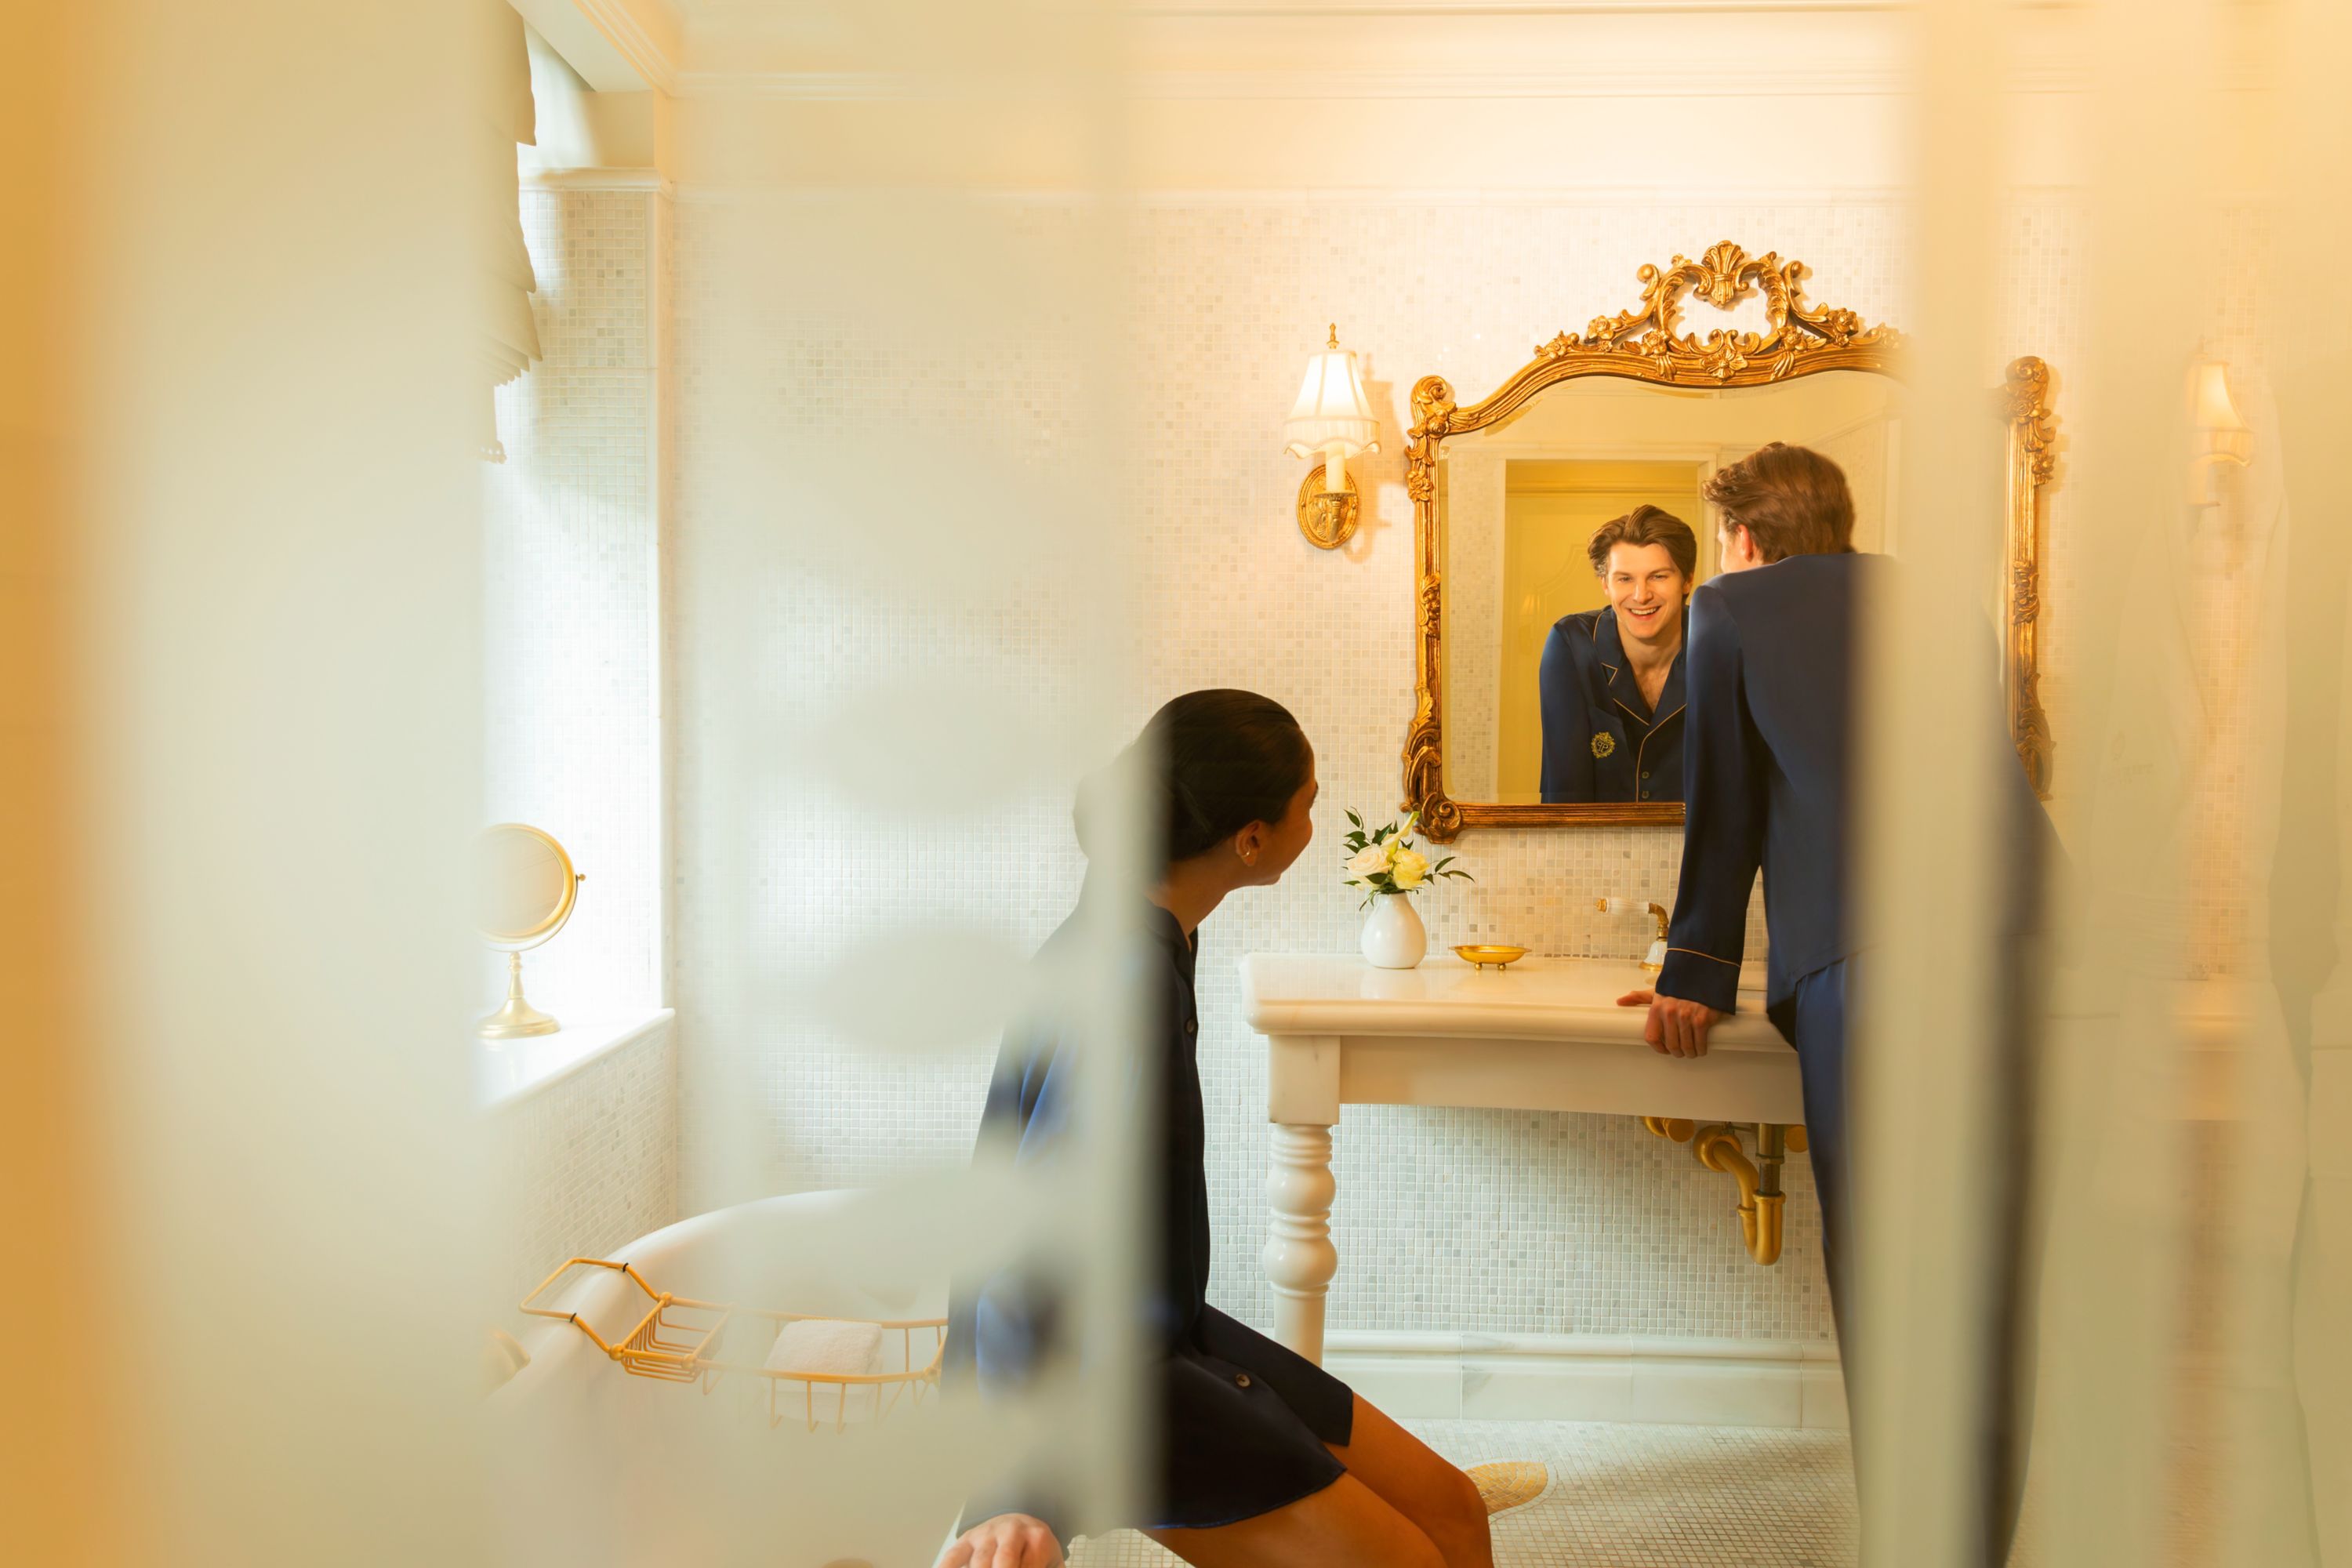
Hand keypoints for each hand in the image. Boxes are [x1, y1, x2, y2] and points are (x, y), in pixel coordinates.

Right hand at [939, 1514, 1062, 1567]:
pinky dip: (947, 1566)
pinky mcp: (968, 1538)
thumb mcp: (1051, 1561)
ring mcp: (987, 1534)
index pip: (1030, 1565)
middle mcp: (1011, 1532)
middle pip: (1004, 1560)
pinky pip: (954, 1555)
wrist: (1021, 1521)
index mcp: (1037, 1539)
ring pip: (979, 1561)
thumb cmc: (1036, 1550)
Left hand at [1617, 989, 1727, 1058]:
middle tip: (1681, 1052)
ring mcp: (1686, 1017)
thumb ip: (1640, 998)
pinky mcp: (1702, 1019)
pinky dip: (1701, 1049)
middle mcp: (1669, 1013)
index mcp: (1656, 1008)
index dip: (1658, 1048)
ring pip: (1686, 1046)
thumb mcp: (1658, 991)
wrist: (1702, 975)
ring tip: (1692, 1051)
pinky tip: (1700, 1048)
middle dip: (1677, 1052)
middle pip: (1671, 1045)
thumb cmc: (1679, 986)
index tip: (1664, 1050)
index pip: (1651, 1037)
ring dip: (1690, 1053)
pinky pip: (1700, 1042)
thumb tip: (1620, 1001)